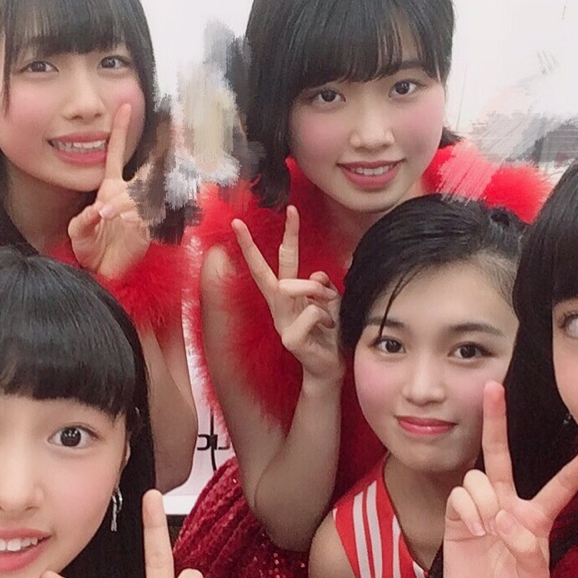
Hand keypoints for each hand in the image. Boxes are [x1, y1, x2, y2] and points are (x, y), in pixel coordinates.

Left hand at [69, 104, 150, 279]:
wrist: (99, 272)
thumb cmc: (89, 247)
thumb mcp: (77, 231)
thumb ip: (84, 220)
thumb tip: (98, 211)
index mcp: (111, 188)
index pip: (117, 154)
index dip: (120, 131)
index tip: (123, 107)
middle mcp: (128, 195)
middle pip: (144, 169)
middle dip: (157, 153)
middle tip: (170, 134)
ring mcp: (139, 211)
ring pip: (141, 193)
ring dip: (122, 202)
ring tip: (104, 215)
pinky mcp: (146, 229)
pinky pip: (144, 215)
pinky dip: (131, 217)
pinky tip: (120, 221)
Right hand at [233, 205, 342, 383]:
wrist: (330, 369)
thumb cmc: (329, 334)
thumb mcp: (330, 303)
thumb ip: (322, 286)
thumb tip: (316, 275)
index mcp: (287, 296)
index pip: (281, 261)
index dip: (287, 235)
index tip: (290, 208)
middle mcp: (278, 306)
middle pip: (268, 270)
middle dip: (257, 244)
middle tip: (246, 220)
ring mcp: (281, 322)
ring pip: (292, 287)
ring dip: (317, 292)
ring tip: (329, 308)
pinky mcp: (289, 338)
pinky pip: (313, 313)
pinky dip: (328, 316)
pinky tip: (330, 328)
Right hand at [438, 383, 577, 577]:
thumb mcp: (535, 577)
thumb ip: (525, 545)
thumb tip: (501, 516)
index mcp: (536, 518)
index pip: (560, 486)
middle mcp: (506, 504)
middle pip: (500, 455)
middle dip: (496, 421)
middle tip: (493, 386)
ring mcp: (480, 509)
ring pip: (479, 478)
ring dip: (485, 502)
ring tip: (487, 531)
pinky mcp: (456, 517)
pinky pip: (461, 497)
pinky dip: (469, 512)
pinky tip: (474, 532)